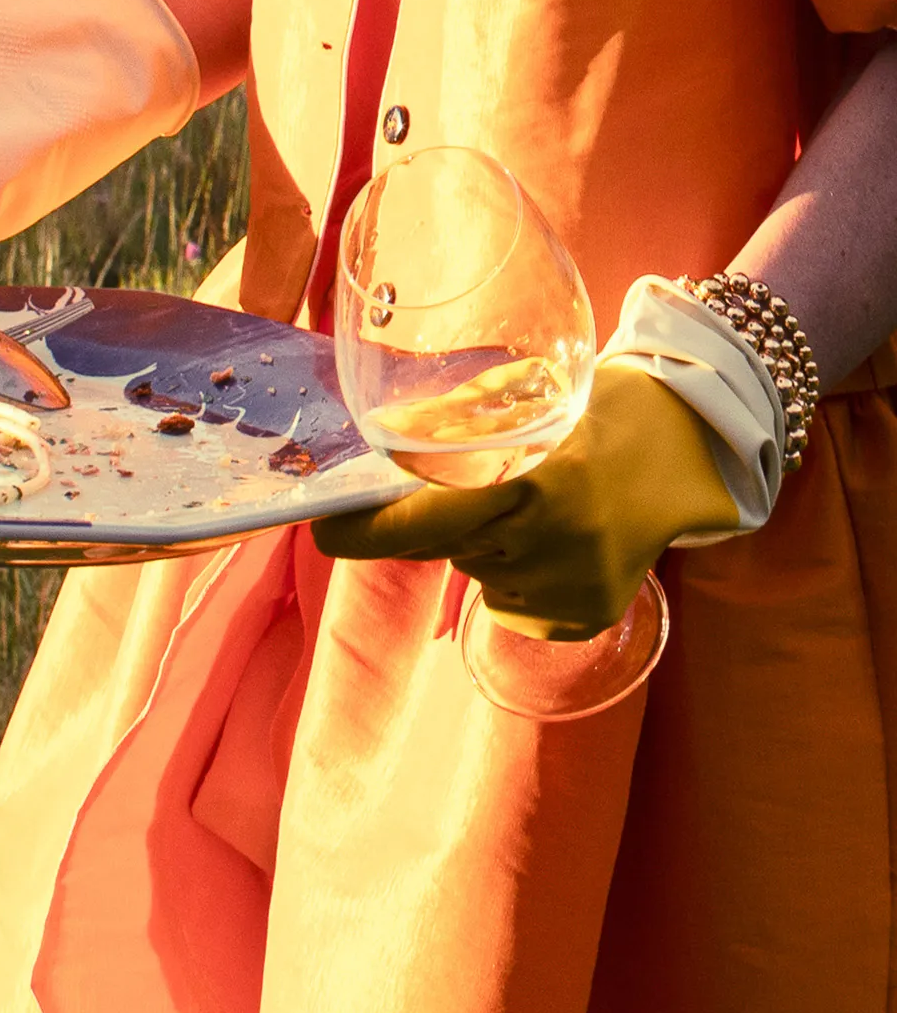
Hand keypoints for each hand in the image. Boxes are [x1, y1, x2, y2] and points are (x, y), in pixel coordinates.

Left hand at [312, 364, 740, 639]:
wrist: (687, 448)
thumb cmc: (592, 409)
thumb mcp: (519, 395)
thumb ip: (442, 426)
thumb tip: (372, 446)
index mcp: (527, 482)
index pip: (414, 525)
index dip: (359, 529)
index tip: (324, 527)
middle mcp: (545, 546)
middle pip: (437, 549)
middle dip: (429, 520)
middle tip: (477, 482)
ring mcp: (566, 590)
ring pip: (474, 573)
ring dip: (481, 544)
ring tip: (538, 503)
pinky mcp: (581, 617)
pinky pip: (511, 603)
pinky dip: (516, 572)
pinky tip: (558, 539)